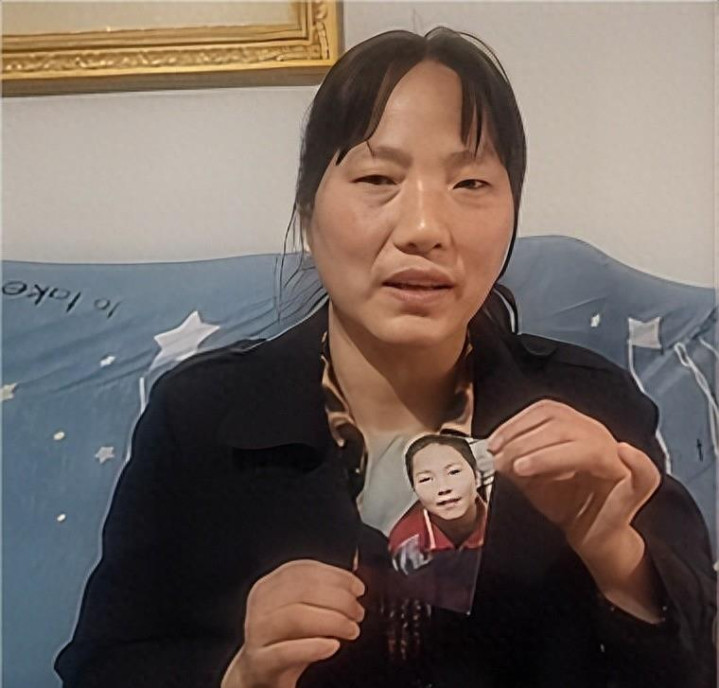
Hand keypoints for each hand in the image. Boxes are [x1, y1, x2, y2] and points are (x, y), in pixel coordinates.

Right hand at [221, 560, 365, 687]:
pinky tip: (333, 646)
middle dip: (340, 599)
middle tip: (358, 613)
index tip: (358, 588)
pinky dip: (313, 647)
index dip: (336, 576)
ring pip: (296, 616)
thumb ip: (323, 593)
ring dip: (332, 620)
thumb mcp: (302, 611)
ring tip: (351, 629)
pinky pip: (286, 652)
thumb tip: (354, 581)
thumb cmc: (286, 640)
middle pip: (303, 591)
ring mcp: (257, 633)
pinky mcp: (259, 662)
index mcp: (269, 586)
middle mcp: (260, 605)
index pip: (304, 570)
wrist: (260, 677)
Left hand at [488, 400, 662, 619]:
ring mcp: (619, 458)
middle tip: (501, 461)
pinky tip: (623, 452)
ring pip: (586, 445)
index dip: (516, 424)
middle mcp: (598, 435)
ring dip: (548, 454)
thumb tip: (497, 453)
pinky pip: (644, 471)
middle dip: (524, 441)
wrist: (588, 535)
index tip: (493, 444)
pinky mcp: (637, 485)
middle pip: (561, 425)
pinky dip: (636, 460)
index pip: (546, 411)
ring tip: (521, 468)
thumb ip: (516, 460)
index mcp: (574, 428)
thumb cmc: (562, 501)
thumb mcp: (530, 477)